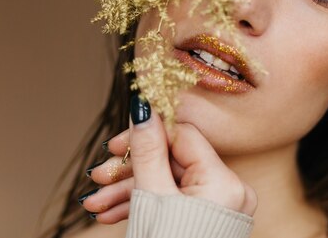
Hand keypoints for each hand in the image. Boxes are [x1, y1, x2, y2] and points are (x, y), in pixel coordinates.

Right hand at [81, 95, 257, 222]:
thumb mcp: (152, 197)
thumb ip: (147, 150)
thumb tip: (144, 108)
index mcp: (225, 182)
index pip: (184, 137)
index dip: (148, 134)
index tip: (116, 140)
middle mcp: (231, 191)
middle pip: (174, 162)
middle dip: (131, 171)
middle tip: (98, 176)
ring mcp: (222, 207)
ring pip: (170, 184)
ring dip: (130, 191)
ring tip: (96, 204)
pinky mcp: (210, 218)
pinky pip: (177, 201)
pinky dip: (147, 205)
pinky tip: (112, 213)